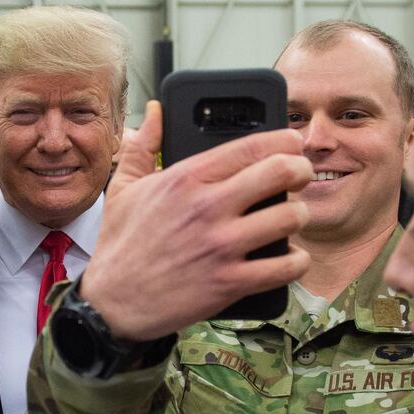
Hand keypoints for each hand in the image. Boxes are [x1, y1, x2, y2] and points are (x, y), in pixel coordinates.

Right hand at [82, 101, 311, 340]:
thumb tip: (156, 110)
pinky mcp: (229, 282)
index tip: (292, 143)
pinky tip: (290, 257)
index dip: (284, 140)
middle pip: (282, 172)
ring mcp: (221, 246)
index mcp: (185, 179)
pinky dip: (296, 261)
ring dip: (299, 216)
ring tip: (292, 218)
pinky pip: (285, 266)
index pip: (251, 146)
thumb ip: (144, 146)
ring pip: (291, 217)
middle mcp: (207, 208)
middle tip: (299, 176)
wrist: (113, 303)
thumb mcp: (123, 188)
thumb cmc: (120, 245)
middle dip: (301, 170)